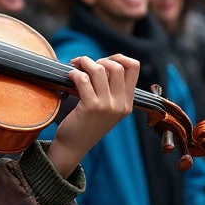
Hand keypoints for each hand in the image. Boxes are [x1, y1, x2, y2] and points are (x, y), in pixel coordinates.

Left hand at [47, 54, 139, 176]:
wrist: (73, 146)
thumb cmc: (86, 124)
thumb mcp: (106, 108)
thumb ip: (109, 88)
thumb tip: (101, 63)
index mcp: (127, 103)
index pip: (134, 68)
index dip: (118, 58)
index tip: (103, 61)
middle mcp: (120, 105)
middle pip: (117, 66)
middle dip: (100, 59)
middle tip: (86, 65)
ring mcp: (107, 106)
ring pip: (100, 70)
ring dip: (85, 62)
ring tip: (76, 65)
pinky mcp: (91, 107)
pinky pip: (84, 79)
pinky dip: (75, 73)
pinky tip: (70, 75)